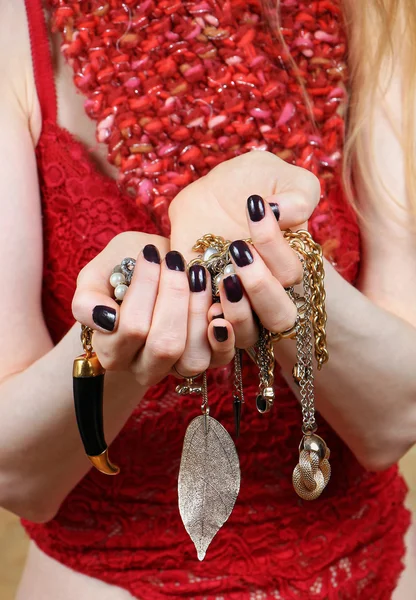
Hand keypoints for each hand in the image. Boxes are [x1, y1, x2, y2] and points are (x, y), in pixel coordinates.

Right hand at [72, 232, 234, 386]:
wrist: (156, 274)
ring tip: (198, 276)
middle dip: (174, 296)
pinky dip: (223, 334)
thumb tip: (106, 319)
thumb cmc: (125, 272)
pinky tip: (217, 306)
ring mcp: (175, 369)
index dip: (144, 289)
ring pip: (192, 359)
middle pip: (164, 346)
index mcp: (111, 349)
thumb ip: (87, 298)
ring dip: (199, 312)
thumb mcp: (98, 274)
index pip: (131, 328)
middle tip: (175, 260)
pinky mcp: (205, 361)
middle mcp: (141, 367)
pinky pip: (218, 359)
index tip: (150, 254)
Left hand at [169, 152, 319, 346]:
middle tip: (238, 249)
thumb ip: (299, 193)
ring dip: (236, 311)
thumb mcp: (278, 174)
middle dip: (261, 287)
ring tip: (219, 276)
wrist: (207, 197)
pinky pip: (210, 338)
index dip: (275, 247)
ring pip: (248, 334)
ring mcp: (237, 304)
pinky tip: (197, 297)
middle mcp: (268, 291)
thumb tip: (281, 213)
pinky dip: (205, 325)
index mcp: (291, 263)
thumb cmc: (250, 185)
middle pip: (280, 317)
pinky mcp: (205, 309)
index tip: (254, 207)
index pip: (293, 275)